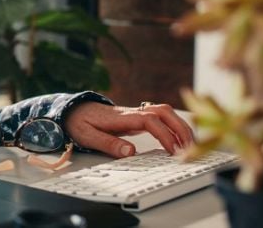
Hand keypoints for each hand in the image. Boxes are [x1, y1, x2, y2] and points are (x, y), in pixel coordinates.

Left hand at [64, 102, 195, 156]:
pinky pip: (160, 117)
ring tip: (191, 145)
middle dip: (180, 127)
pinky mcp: (136, 118)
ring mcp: (135, 113)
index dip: (164, 134)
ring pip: (164, 112)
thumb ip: (108, 143)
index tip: (173, 150)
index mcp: (120, 117)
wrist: (71, 109)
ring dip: (180, 126)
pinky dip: (174, 126)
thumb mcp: (87, 135)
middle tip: (191, 148)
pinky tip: (180, 138)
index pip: (149, 120)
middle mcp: (131, 112)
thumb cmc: (78, 122)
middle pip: (162, 111)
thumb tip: (131, 152)